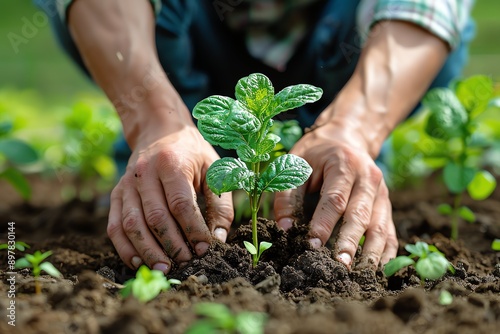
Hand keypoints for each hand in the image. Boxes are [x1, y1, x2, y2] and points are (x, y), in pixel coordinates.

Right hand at [107, 125, 232, 273]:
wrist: (158, 129)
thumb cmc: (191, 152)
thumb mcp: (213, 168)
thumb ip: (220, 202)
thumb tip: (219, 238)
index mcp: (171, 163)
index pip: (181, 204)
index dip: (193, 230)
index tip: (206, 249)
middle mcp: (144, 172)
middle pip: (155, 217)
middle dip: (172, 244)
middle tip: (187, 262)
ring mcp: (126, 184)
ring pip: (132, 225)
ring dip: (148, 251)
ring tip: (165, 268)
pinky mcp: (116, 194)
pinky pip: (114, 226)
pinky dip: (124, 248)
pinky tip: (139, 262)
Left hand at [273, 120, 397, 268]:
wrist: (347, 138)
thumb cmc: (315, 154)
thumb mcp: (295, 164)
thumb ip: (288, 195)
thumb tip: (285, 230)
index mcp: (344, 164)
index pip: (334, 198)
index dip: (323, 223)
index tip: (312, 246)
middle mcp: (368, 178)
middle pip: (360, 214)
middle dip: (349, 243)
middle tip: (339, 266)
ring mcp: (382, 192)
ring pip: (379, 226)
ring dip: (370, 253)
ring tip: (359, 275)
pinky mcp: (387, 205)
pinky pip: (390, 231)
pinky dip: (385, 252)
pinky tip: (377, 270)